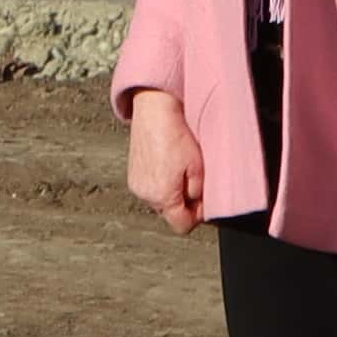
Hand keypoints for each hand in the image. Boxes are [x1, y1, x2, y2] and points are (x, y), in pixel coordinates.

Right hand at [122, 87, 207, 234]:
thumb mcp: (198, 167)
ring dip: (171, 192)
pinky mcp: (132, 174)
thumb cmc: (176, 134)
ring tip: (179, 169)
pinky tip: (167, 164)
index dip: (196, 216)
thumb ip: (198, 193)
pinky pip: (150, 188)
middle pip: (169, 214)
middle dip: (183, 203)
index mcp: (162, 196)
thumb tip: (197, 204)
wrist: (155, 110)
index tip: (203, 202)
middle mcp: (145, 195)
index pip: (181, 225)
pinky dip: (159, 182)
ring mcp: (136, 185)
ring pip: (159, 201)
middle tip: (193, 181)